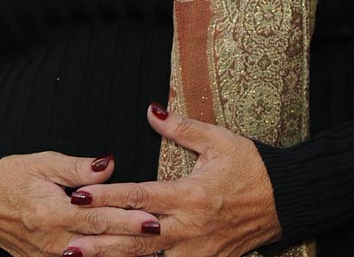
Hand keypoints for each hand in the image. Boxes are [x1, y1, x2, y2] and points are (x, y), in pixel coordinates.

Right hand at [0, 150, 157, 256]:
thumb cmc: (10, 177)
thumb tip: (109, 165)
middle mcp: (50, 240)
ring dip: (119, 253)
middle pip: (99, 241)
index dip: (125, 218)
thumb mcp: (42, 163)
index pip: (96, 216)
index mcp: (50, 212)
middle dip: (131, 239)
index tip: (151, 217)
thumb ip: (77, 168)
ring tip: (149, 248)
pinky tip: (118, 256)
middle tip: (160, 234)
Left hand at [63, 104, 281, 256]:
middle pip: (135, 238)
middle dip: (99, 242)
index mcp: (190, 195)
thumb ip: (181, 128)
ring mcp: (197, 251)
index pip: (139, 196)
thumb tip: (151, 111)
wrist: (286, 200)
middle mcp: (190, 228)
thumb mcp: (218, 140)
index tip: (79, 196)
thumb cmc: (251, 166)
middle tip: (68, 245)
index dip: (107, 197)